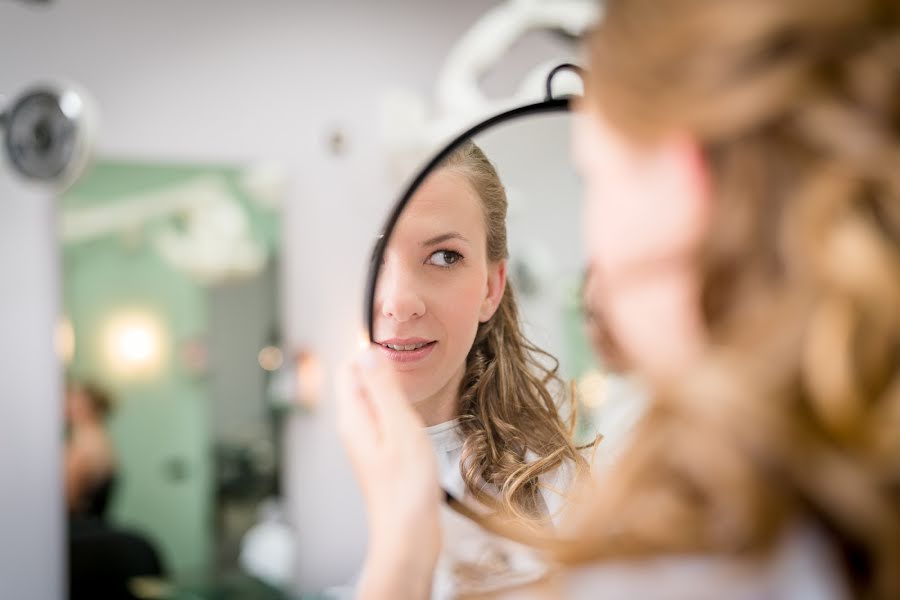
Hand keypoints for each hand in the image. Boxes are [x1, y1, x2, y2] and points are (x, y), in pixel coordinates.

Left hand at [337, 347, 441, 599]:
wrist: (409, 535)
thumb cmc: (406, 488)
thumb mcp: (399, 428)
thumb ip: (384, 389)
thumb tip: (368, 352)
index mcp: (353, 418)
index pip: (349, 369)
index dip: (368, 351)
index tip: (394, 344)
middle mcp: (355, 428)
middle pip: (359, 382)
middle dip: (379, 366)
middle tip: (408, 358)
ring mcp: (368, 442)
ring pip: (374, 401)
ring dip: (391, 387)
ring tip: (414, 385)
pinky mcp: (382, 454)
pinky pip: (385, 418)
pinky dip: (398, 408)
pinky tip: (416, 415)